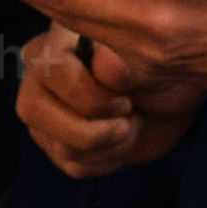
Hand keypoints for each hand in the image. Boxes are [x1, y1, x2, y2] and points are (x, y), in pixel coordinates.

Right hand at [13, 23, 195, 175]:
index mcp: (55, 42)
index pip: (51, 72)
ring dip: (110, 143)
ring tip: (127, 124)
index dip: (93, 93)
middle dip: (98, 125)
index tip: (127, 89)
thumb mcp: (147, 55)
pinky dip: (108, 159)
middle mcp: (37, 75)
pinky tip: (119, 140)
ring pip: (60, 145)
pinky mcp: (54, 144)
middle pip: (35, 112)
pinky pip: (73, 165)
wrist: (172, 98)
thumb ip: (122, 57)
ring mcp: (42, 113)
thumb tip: (103, 62)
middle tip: (127, 111)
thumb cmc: (158, 67)